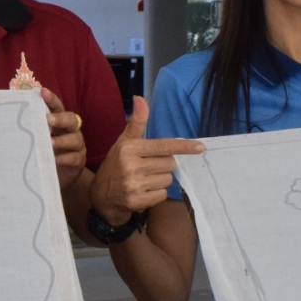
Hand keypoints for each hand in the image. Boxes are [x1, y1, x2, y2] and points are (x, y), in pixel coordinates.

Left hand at [42, 87, 86, 186]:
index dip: (51, 99)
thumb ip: (32, 129)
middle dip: (60, 118)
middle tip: (48, 120)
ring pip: (75, 139)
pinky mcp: (79, 161)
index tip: (42, 91)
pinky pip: (73, 158)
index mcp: (60, 122)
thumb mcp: (38, 140)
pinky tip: (54, 160)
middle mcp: (71, 131)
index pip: (57, 107)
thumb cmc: (44, 154)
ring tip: (50, 143)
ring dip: (62, 140)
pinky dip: (63, 158)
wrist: (57, 177)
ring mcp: (77, 146)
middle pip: (71, 119)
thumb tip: (10, 117)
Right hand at [86, 96, 203, 224]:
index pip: (163, 146)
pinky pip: (162, 194)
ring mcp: (133, 185)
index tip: (200, 147)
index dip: (183, 146)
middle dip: (164, 165)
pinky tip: (143, 192)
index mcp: (129, 149)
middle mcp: (131, 166)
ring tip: (144, 180)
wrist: (100, 198)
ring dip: (160, 180)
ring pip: (167, 180)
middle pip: (169, 164)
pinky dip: (156, 194)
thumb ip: (136, 123)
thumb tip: (140, 98)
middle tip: (148, 167)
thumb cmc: (116, 165)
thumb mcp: (123, 143)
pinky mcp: (137, 201)